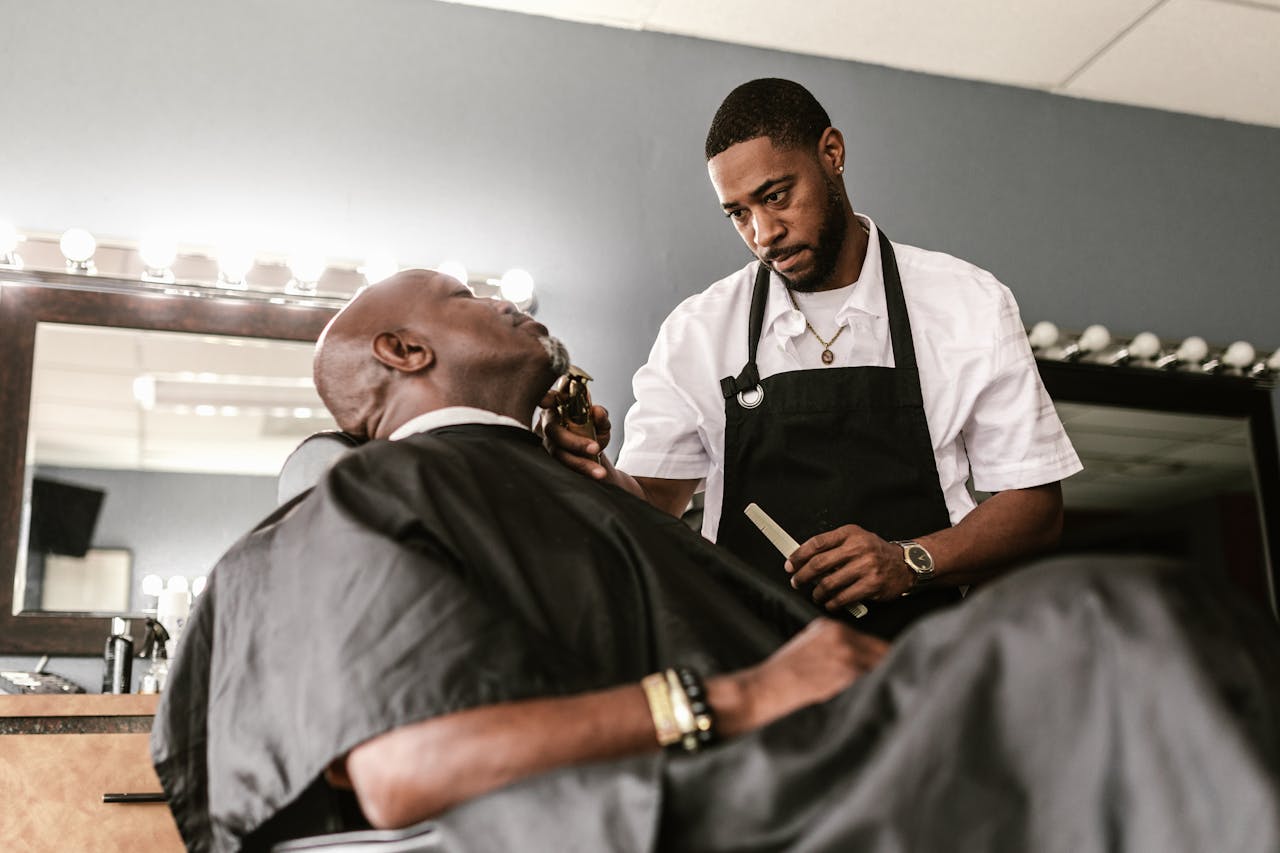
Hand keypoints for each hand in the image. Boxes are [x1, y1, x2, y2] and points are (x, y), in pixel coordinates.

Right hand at [537, 389, 612, 479]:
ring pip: (557, 453)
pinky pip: (562, 466)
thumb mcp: (600, 422)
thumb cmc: (591, 429)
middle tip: (595, 448)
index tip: (544, 401)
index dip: (545, 399)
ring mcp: (545, 441)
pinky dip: (579, 470)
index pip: (548, 399)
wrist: (590, 453)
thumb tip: (597, 412)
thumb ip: (601, 416)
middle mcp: (547, 422)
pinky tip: (594, 475)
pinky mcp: (548, 458)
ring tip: (599, 472)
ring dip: (580, 463)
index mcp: (557, 406)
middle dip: (574, 442)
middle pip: (554, 431)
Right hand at [732, 619, 886, 732]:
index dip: (879, 654)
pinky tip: (868, 695)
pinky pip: (873, 679)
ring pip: (881, 665)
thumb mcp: (807, 643)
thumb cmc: (785, 671)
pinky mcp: (848, 673)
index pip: (870, 638)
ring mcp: (846, 654)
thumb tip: (859, 654)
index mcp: (830, 626)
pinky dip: (875, 687)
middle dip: (886, 665)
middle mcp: (841, 635)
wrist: (770, 685)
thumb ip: (833, 642)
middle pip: (882, 649)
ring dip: (883, 676)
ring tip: (880, 688)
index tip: (884, 663)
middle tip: (890, 677)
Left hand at [786, 525, 912, 611]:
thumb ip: (833, 546)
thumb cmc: (876, 552)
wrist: (904, 564)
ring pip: (829, 583)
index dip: (799, 555)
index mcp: (850, 534)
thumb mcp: (856, 539)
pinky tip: (829, 603)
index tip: (790, 564)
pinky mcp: (871, 585)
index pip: (817, 543)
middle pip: (819, 563)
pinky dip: (832, 602)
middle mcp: (858, 548)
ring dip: (817, 592)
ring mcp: (865, 566)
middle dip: (802, 575)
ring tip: (815, 594)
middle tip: (796, 581)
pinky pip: (843, 597)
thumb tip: (805, 559)